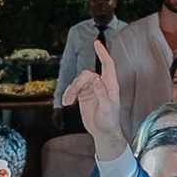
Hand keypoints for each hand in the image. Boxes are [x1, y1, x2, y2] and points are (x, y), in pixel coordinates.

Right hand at [65, 40, 128, 158]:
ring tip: (67, 101)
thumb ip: (102, 93)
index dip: (103, 53)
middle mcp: (101, 85)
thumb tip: (96, 79)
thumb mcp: (108, 107)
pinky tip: (66, 101)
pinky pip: (73, 89)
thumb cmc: (110, 121)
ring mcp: (92, 90)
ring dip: (71, 90)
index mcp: (110, 85)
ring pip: (78, 81)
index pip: (107, 65)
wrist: (103, 132)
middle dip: (78, 82)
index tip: (96, 43)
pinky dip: (68, 94)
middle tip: (74, 94)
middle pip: (87, 74)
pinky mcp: (84, 96)